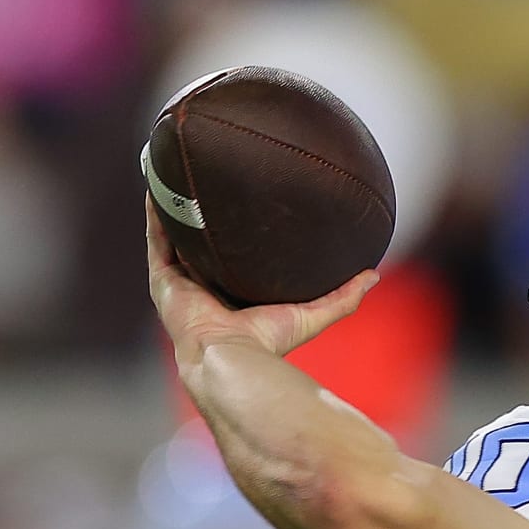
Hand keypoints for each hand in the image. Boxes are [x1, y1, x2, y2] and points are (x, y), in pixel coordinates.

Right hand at [145, 196, 377, 371]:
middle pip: (203, 246)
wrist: (231, 356)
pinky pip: (157, 237)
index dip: (239, 239)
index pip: (235, 262)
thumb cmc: (269, 343)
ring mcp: (181, 284)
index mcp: (234, 297)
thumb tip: (372, 275)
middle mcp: (205, 289)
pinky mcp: (162, 279)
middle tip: (213, 184)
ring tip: (180, 173)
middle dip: (205, 219)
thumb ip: (343, 297)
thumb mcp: (313, 314)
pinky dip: (156, 211)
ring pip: (175, 237)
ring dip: (175, 208)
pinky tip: (159, 184)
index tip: (251, 211)